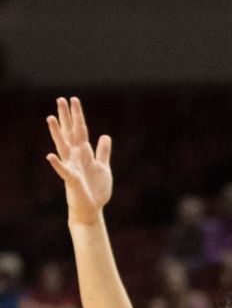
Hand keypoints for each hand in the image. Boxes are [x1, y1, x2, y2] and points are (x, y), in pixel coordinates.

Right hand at [46, 96, 111, 225]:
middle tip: (60, 99)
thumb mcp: (103, 167)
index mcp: (83, 153)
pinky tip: (50, 156)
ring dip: (57, 133)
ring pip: (63, 147)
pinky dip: (57, 164)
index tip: (73, 100)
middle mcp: (75, 157)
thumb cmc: (95, 188)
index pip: (79, 131)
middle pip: (70, 133)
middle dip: (66, 117)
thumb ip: (103, 152)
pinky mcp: (72, 180)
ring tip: (50, 118)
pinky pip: (63, 171)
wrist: (92, 208)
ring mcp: (72, 167)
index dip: (77, 116)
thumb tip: (105, 135)